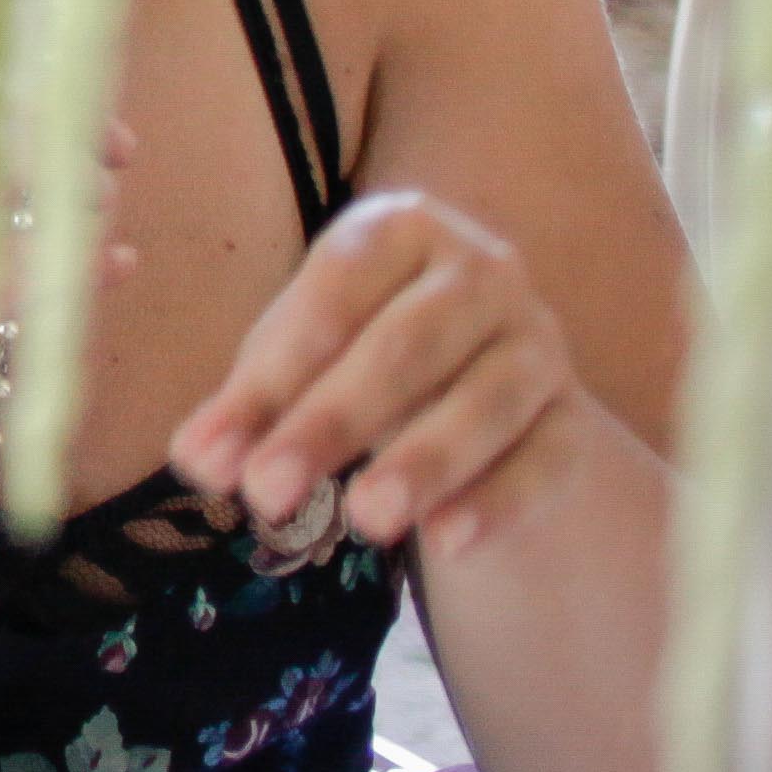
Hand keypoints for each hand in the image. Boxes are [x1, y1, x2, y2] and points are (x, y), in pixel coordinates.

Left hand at [165, 190, 584, 563]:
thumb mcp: (299, 360)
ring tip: (364, 519)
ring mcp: (539, 343)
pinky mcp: (575, 418)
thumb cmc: (360, 350)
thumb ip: (249, 404)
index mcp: (401, 227)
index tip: (215, 453)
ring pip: (486, 402)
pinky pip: (545, 459)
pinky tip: (448, 544)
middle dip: (332, 422)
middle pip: (407, 346)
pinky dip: (499, 502)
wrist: (478, 379)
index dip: (272, 373)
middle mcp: (483, 271)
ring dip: (423, 463)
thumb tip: (197, 459)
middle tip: (266, 492)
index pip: (334, 293)